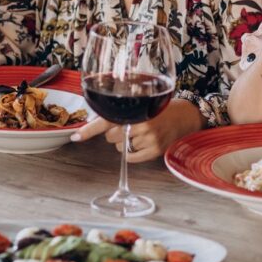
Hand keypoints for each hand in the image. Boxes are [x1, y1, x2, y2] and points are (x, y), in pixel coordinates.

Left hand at [70, 99, 203, 161]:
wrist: (186, 115)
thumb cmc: (161, 108)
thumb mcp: (142, 102)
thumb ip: (122, 110)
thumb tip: (98, 120)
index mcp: (136, 110)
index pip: (106, 120)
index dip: (89, 129)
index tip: (75, 137)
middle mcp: (141, 124)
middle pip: (110, 136)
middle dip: (116, 132)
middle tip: (133, 124)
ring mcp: (148, 139)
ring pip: (120, 147)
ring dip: (126, 142)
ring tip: (143, 132)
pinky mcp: (154, 151)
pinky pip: (130, 158)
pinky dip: (132, 153)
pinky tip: (143, 143)